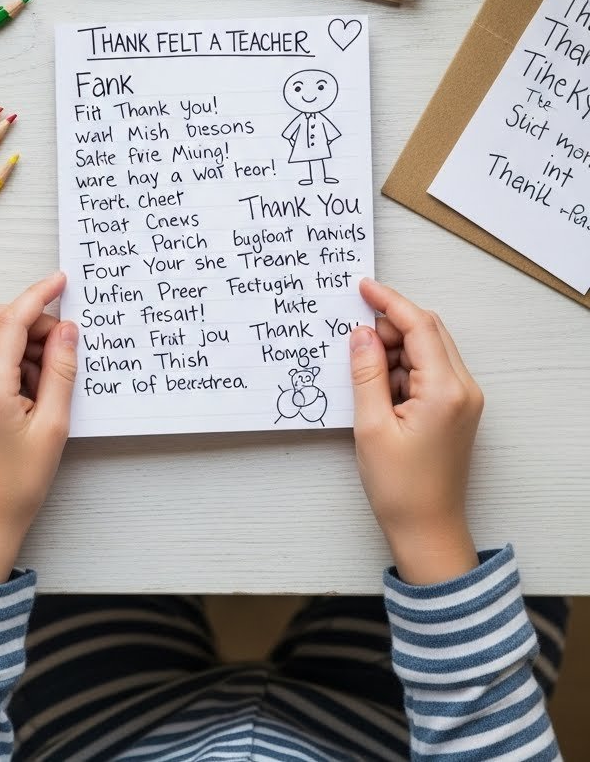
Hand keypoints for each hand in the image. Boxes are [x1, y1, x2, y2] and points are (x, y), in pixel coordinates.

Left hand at [0, 271, 77, 584]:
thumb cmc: (16, 485)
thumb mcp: (53, 427)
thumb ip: (60, 371)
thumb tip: (67, 330)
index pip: (11, 319)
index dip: (39, 294)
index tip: (60, 281)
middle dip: (31, 319)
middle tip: (61, 345)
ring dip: (12, 332)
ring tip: (41, 367)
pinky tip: (18, 372)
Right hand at [350, 278, 483, 585]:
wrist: (428, 530)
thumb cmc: (401, 489)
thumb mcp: (371, 426)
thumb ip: (366, 373)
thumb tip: (361, 333)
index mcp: (445, 389)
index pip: (419, 325)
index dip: (389, 301)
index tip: (363, 287)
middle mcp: (463, 388)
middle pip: (428, 332)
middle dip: (390, 326)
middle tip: (354, 336)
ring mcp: (463, 398)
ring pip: (428, 350)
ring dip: (395, 350)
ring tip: (365, 377)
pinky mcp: (456, 408)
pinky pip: (430, 371)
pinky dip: (403, 369)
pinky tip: (380, 390)